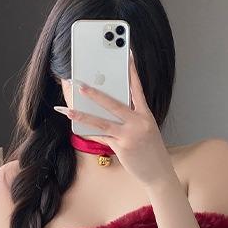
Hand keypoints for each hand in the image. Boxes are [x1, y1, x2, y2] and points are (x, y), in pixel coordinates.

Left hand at [54, 50, 174, 186]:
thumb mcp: (146, 130)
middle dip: (95, 94)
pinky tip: (77, 127)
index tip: (127, 54)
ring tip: (68, 110)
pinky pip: (102, 138)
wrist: (159, 173)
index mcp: (146, 115)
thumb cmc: (151, 150)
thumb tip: (106, 109)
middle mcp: (138, 122)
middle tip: (80, 84)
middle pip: (114, 104)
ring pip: (102, 123)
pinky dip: (90, 133)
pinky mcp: (122, 147)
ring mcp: (130, 135)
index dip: (132, 70)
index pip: (137, 88)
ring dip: (83, 115)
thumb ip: (130, 118)